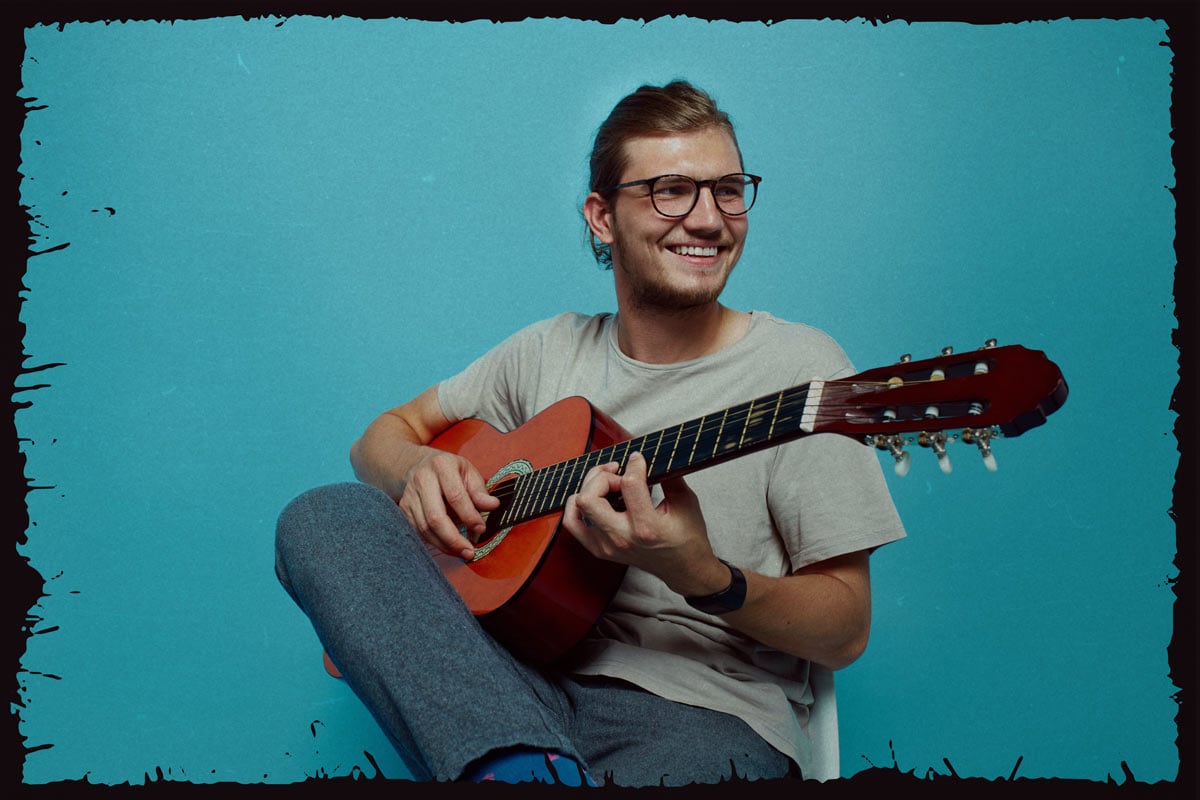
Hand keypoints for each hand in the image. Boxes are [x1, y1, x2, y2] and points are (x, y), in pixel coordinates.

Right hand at [398, 449, 499, 559]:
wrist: (418, 464)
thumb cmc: (448, 469)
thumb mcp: (468, 471)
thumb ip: (479, 490)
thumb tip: (492, 506)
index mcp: (442, 466)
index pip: (455, 496)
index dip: (469, 515)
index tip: (480, 529)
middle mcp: (422, 480)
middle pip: (435, 517)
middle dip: (454, 539)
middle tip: (469, 551)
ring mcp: (410, 496)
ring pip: (425, 528)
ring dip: (445, 545)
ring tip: (462, 552)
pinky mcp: (404, 510)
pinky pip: (418, 532)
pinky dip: (435, 543)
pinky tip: (448, 546)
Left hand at [561, 451, 728, 595]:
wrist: (683, 569)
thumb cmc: (687, 538)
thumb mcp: (686, 502)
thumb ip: (668, 475)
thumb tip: (653, 453)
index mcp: (647, 528)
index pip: (629, 484)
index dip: (634, 464)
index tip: (639, 460)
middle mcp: (622, 539)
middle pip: (589, 497)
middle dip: (603, 476)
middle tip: (619, 474)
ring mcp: (607, 546)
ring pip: (578, 506)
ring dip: (590, 487)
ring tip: (608, 483)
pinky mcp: (599, 549)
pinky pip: (573, 523)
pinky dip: (577, 505)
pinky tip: (593, 495)